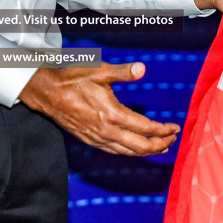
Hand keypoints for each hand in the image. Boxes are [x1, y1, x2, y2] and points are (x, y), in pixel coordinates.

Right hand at [18, 62, 178, 155]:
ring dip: (146, 152)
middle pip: (140, 147)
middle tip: (172, 139)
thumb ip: (123, 72)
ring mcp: (98, 138)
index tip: (174, 128)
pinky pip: (115, 152)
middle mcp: (107, 131)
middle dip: (160, 145)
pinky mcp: (90, 140)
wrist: (48, 93)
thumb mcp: (99, 71)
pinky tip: (134, 148)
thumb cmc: (73, 80)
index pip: (145, 128)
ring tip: (160, 147)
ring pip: (128, 152)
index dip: (163, 130)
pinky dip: (129, 152)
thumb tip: (142, 69)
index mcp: (112, 114)